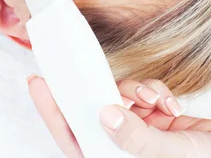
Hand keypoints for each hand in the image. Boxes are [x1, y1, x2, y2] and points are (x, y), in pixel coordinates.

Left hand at [28, 76, 210, 157]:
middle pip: (95, 112)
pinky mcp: (160, 122)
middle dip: (94, 88)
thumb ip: (136, 137)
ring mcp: (142, 134)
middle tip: (83, 62)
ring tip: (156, 99)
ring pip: (123, 99)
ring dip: (137, 91)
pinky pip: (147, 97)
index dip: (52, 111)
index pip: (73, 136)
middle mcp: (124, 148)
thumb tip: (105, 114)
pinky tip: (172, 105)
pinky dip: (157, 93)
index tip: (38, 82)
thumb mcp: (171, 154)